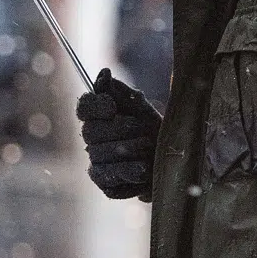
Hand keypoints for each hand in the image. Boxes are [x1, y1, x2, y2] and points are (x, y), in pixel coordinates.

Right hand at [76, 68, 161, 199]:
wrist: (173, 160)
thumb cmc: (155, 130)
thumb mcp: (142, 107)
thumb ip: (121, 91)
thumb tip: (104, 72)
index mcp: (99, 117)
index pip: (83, 107)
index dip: (94, 107)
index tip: (112, 107)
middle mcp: (93, 140)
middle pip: (91, 132)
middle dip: (120, 130)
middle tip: (142, 131)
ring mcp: (97, 163)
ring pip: (100, 155)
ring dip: (129, 151)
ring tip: (149, 149)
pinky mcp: (106, 184)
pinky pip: (108, 178)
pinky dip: (128, 172)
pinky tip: (143, 169)